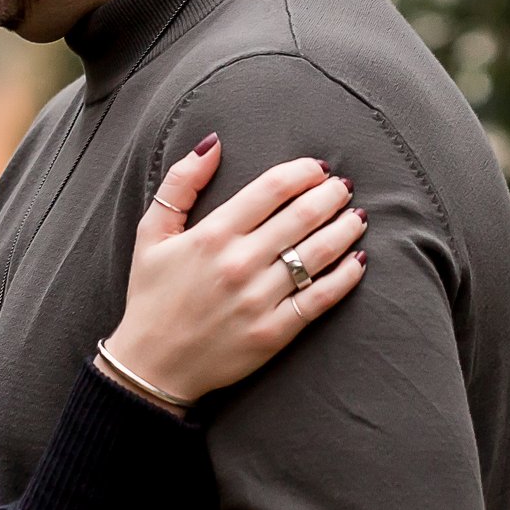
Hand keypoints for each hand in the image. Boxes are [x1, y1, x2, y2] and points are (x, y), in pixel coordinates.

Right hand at [100, 135, 369, 402]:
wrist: (152, 365)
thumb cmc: (152, 296)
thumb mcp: (151, 234)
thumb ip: (180, 184)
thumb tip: (213, 144)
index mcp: (212, 235)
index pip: (272, 188)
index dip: (303, 172)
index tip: (317, 168)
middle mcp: (239, 263)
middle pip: (303, 215)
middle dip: (331, 195)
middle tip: (342, 189)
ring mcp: (259, 298)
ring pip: (319, 252)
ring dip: (346, 228)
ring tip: (357, 217)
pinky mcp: (274, 331)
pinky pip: (321, 297)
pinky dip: (346, 276)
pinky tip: (358, 260)